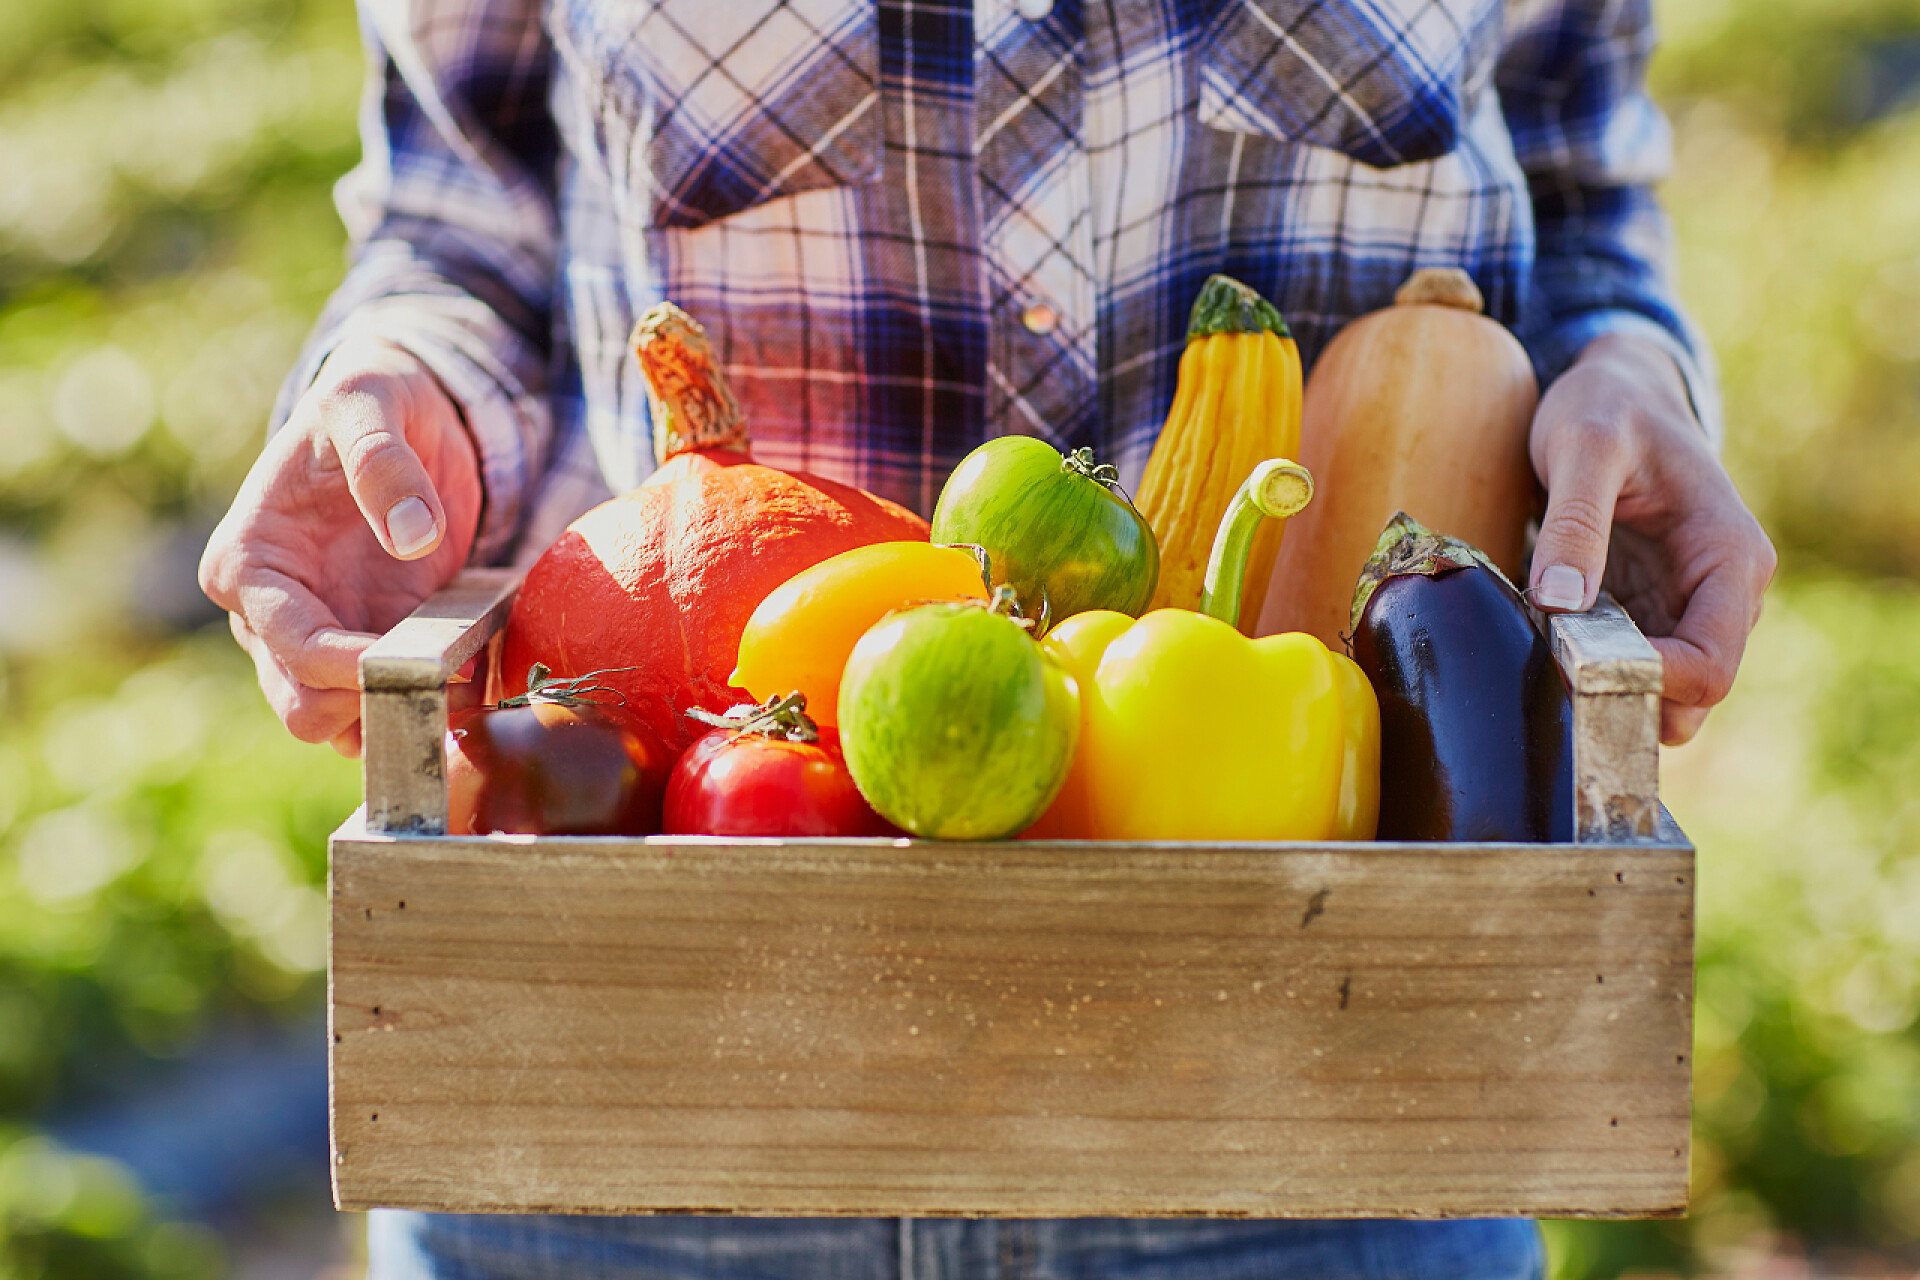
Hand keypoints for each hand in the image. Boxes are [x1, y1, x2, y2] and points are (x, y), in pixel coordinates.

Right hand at [199, 337, 481, 755]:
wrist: (400, 416)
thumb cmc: (370, 402)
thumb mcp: (372, 403)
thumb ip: (382, 462)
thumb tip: (411, 536)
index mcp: (247, 562)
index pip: (290, 647)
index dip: (352, 668)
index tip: (422, 660)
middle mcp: (267, 617)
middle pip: (303, 709)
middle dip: (374, 706)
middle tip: (450, 675)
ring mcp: (315, 640)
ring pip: (342, 725)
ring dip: (402, 716)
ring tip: (468, 677)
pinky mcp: (365, 650)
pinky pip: (385, 707)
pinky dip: (425, 706)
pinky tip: (472, 677)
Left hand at [1528, 333, 1776, 745]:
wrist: (1615, 389)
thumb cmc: (1607, 406)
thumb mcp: (1584, 447)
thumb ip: (1577, 521)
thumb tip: (1560, 603)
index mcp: (1729, 556)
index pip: (1712, 664)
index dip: (1651, 686)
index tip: (1577, 670)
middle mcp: (1724, 593)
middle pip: (1690, 695)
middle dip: (1626, 700)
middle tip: (1549, 681)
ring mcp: (1688, 606)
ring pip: (1661, 692)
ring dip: (1605, 692)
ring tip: (1540, 663)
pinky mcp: (1650, 611)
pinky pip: (1629, 666)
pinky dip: (1590, 671)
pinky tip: (1542, 650)